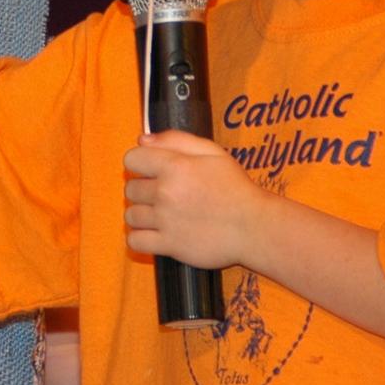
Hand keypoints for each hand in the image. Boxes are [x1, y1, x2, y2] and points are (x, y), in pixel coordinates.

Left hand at [121, 131, 268, 269]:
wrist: (254, 226)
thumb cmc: (235, 188)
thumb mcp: (212, 152)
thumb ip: (176, 140)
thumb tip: (143, 139)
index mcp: (175, 166)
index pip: (132, 159)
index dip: (140, 163)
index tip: (152, 171)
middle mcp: (166, 193)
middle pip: (130, 188)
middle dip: (143, 190)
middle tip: (163, 194)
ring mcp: (165, 221)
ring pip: (131, 216)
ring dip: (142, 215)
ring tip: (160, 215)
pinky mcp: (169, 245)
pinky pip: (135, 242)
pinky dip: (140, 239)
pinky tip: (154, 233)